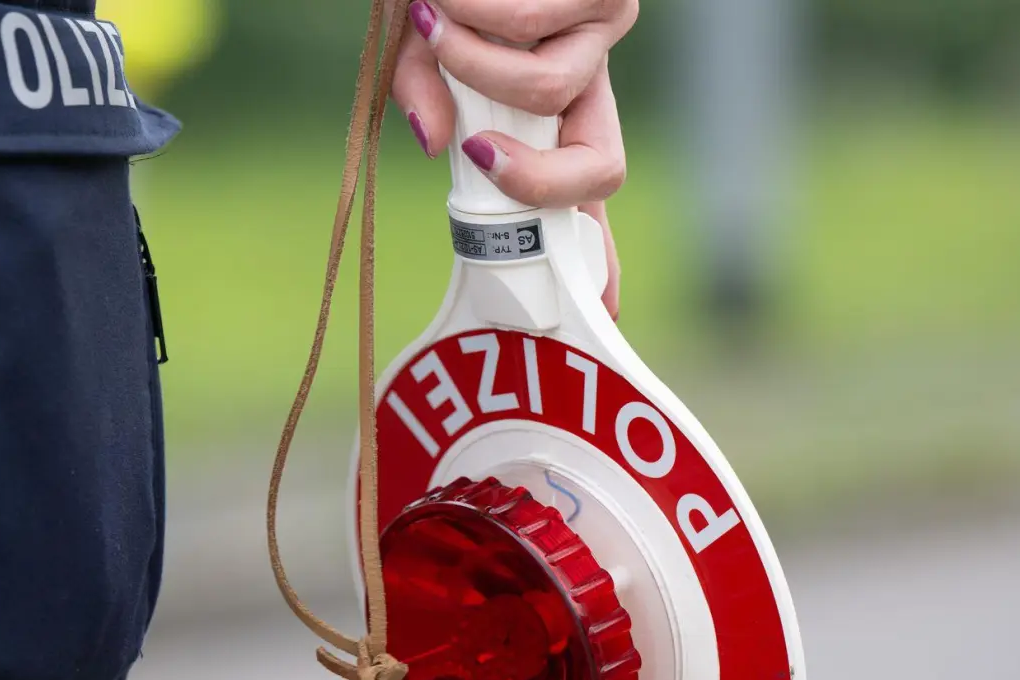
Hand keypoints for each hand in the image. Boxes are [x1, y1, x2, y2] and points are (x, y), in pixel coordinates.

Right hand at [392, 0, 636, 316]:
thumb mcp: (413, 45)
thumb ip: (424, 96)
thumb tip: (440, 144)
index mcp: (548, 112)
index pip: (585, 195)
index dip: (600, 259)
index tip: (601, 311)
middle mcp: (588, 83)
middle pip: (603, 172)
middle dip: (533, 178)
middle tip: (475, 155)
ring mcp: (606, 35)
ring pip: (552, 93)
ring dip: (473, 61)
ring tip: (434, 16)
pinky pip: (536, 32)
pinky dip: (475, 14)